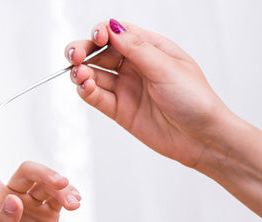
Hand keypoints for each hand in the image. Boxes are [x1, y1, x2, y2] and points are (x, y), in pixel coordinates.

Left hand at [0, 107, 79, 221]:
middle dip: (44, 173)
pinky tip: (75, 201)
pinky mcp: (48, 214)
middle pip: (28, 170)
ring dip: (61, 187)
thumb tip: (14, 200)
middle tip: (60, 184)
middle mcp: (10, 196)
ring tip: (72, 201)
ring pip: (47, 182)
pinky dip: (69, 196)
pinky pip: (60, 196)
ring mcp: (31, 204)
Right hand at [65, 19, 233, 168]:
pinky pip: (96, 97)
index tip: (97, 39)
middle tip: (75, 56)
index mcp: (150, 49)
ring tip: (81, 77)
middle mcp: (135, 67)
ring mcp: (125, 88)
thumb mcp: (167, 68)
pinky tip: (86, 88)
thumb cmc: (195, 100)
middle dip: (83, 52)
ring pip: (93, 75)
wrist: (201, 138)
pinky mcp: (119, 110)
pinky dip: (86, 92)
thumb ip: (137, 48)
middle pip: (99, 53)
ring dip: (82, 73)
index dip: (102, 33)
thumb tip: (112, 28)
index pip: (117, 33)